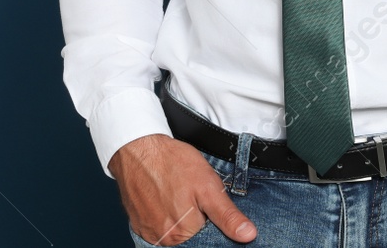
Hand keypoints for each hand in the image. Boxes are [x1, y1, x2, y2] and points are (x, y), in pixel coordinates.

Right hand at [109, 133, 256, 244]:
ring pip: (175, 232)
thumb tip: (248, 236)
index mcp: (183, 233)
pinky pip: (158, 227)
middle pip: (191, 237)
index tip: (208, 206)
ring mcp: (148, 233)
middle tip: (191, 196)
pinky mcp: (138, 224)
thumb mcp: (208, 186)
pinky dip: (164, 216)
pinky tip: (165, 198)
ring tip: (178, 195)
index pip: (209, 239)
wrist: (138, 148)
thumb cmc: (172, 163)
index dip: (212, 221)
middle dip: (196, 220)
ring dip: (179, 218)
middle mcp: (164, 239)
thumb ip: (227, 215)